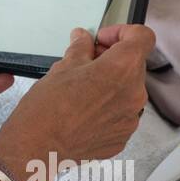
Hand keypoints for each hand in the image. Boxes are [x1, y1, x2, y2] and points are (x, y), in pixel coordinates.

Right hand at [0, 25, 153, 180]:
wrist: (37, 148)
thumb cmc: (47, 110)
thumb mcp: (62, 67)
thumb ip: (81, 48)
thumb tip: (84, 39)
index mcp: (122, 68)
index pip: (143, 37)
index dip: (123, 32)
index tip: (104, 39)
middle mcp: (134, 94)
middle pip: (134, 65)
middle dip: (112, 59)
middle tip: (86, 63)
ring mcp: (130, 119)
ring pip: (128, 90)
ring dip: (111, 84)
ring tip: (83, 90)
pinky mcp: (122, 137)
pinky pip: (121, 114)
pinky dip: (108, 107)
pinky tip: (84, 111)